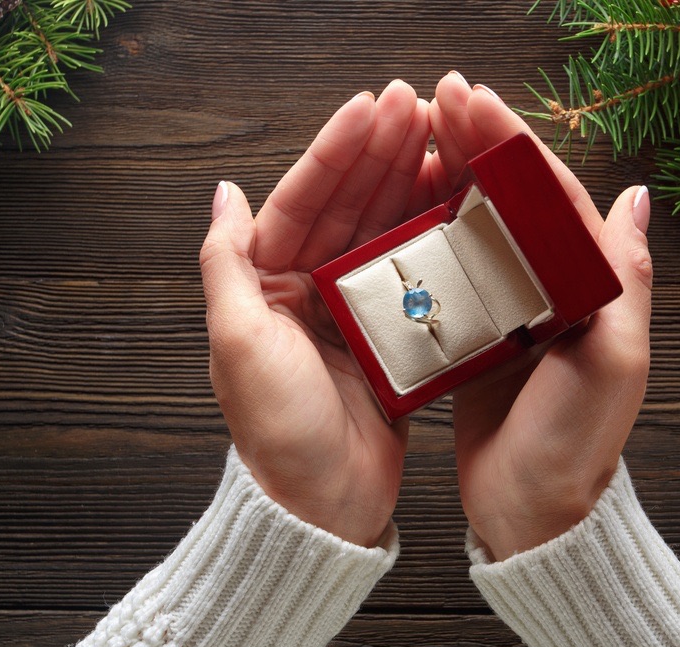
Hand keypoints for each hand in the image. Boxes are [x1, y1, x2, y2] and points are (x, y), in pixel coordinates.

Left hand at [199, 81, 431, 546]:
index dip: (336, 152)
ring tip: (443, 139)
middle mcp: (308, 291)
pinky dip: (433, 237)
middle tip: (419, 106)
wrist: (325, 506)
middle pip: (348, 207)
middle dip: (381, 153)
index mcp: (267, 286)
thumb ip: (226, 265)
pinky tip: (455, 204)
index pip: (302, 201)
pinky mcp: (391, 337)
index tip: (370, 109)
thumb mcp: (238, 344)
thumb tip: (224, 192)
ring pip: (385, 232)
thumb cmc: (278, 433)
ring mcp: (353, 312)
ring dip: (411, 183)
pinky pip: (414, 273)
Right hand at [430, 73, 653, 560]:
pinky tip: (408, 203)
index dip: (513, 144)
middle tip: (437, 100)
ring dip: (453, 176)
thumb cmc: (576, 444)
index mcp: (593, 284)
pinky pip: (457, 271)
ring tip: (417, 135)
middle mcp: (558, 288)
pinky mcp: (479, 334)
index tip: (473, 102)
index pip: (554, 195)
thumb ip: (625, 278)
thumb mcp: (612, 360)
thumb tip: (638, 195)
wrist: (535, 514)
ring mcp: (516, 309)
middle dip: (479, 144)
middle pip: (516, 200)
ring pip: (483, 226)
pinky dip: (434, 233)